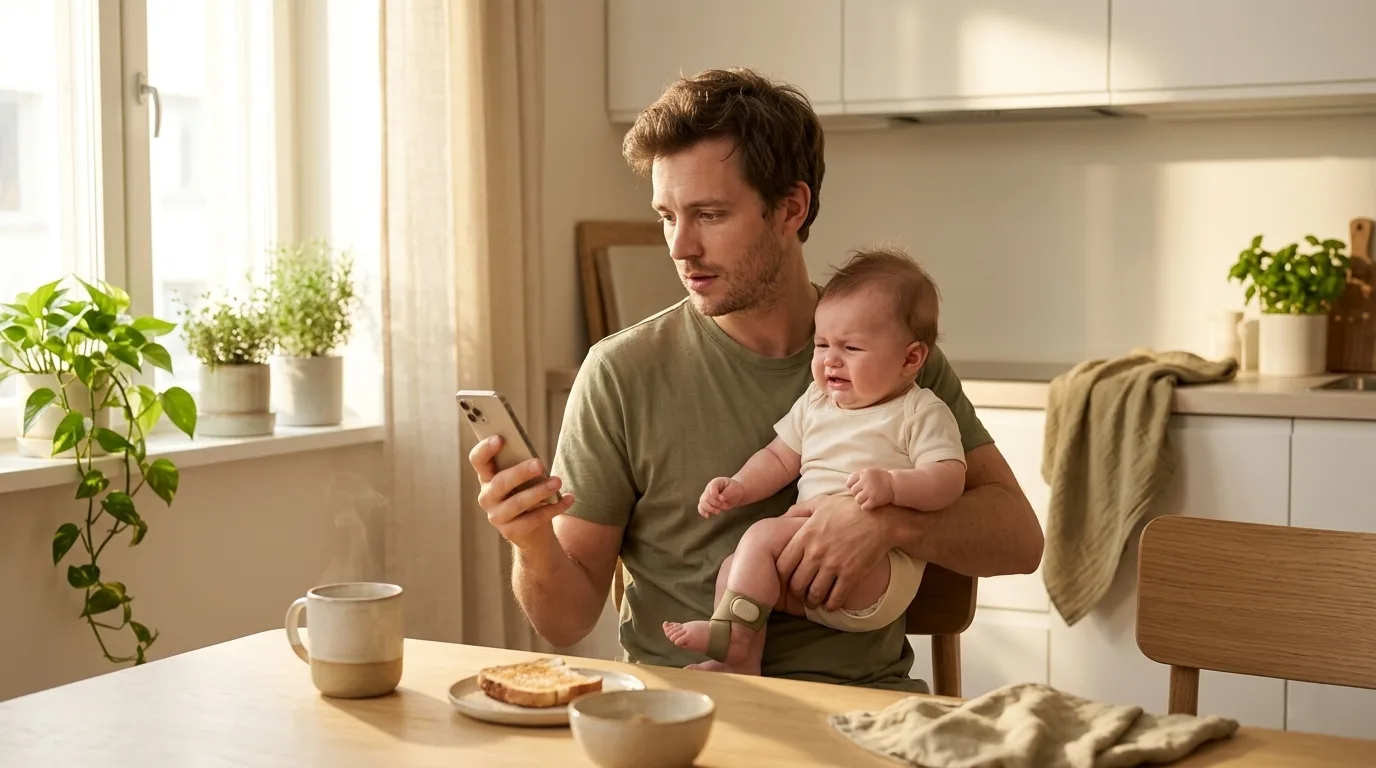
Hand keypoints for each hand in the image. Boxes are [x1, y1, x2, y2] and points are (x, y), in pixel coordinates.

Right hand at [469, 435, 574, 550]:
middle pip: (500, 482)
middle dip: (520, 472)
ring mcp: (497, 516)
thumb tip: (535, 457)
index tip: (500, 438)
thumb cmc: (528, 493)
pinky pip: (534, 519)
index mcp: (487, 477)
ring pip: (517, 503)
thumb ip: (523, 465)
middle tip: (540, 464)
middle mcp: (487, 497)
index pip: (478, 460)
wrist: (533, 532)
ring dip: (540, 491)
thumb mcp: (523, 478)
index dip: (485, 449)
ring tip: (557, 482)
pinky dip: (554, 508)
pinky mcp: (512, 532)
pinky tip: (569, 498)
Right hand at [698, 477, 743, 516]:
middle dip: (716, 504)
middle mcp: (709, 488)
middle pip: (706, 497)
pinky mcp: (707, 503)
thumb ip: (727, 493)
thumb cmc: (734, 489)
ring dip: (711, 509)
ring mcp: (706, 496)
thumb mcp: (733, 489)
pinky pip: (701, 507)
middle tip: (725, 505)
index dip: (716, 495)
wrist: (735, 494)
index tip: (723, 499)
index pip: (711, 488)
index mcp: (715, 482)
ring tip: (719, 511)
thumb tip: (720, 499)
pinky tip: (708, 516)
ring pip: (702, 503)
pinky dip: (703, 512)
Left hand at [776, 495, 890, 610]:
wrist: (880, 518)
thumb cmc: (849, 508)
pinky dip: (831, 606)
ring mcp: (833, 566)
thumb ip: (799, 509)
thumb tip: (783, 516)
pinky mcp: (850, 575)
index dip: (782, 575)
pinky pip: (835, 598)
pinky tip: (830, 605)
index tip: (787, 577)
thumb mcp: (820, 503)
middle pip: (796, 583)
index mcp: (805, 536)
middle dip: (796, 592)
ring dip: (812, 602)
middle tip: (799, 593)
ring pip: (814, 594)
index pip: (783, 565)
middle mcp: (816, 553)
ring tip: (813, 602)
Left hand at [846, 468, 893, 510]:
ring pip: (857, 500)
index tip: (858, 487)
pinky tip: (871, 503)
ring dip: (862, 500)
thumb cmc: (880, 478)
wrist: (895, 484)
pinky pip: (864, 507)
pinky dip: (866, 507)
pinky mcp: (874, 500)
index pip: (849, 481)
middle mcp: (865, 482)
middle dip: (857, 493)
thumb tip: (843, 479)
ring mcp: (870, 491)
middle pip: (852, 491)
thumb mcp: (869, 472)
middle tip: (865, 493)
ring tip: (868, 498)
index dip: (852, 485)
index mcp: (863, 473)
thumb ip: (857, 476)